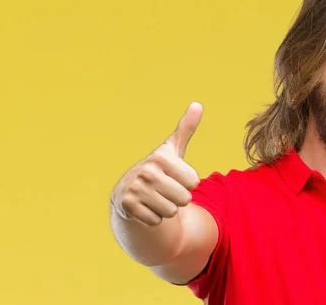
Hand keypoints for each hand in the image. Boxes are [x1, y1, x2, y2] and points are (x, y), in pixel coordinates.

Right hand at [111, 102, 202, 225]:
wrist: (128, 190)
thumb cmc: (158, 169)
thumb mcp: (172, 150)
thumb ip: (186, 129)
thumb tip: (197, 104)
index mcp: (161, 157)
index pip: (194, 182)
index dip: (187, 183)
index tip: (174, 177)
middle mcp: (147, 171)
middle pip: (184, 198)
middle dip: (178, 198)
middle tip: (165, 190)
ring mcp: (135, 188)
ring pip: (171, 211)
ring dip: (166, 209)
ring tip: (156, 198)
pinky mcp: (128, 205)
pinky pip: (156, 221)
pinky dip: (153, 218)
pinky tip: (145, 207)